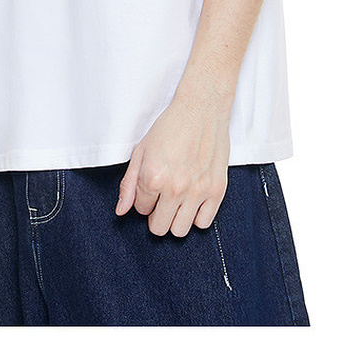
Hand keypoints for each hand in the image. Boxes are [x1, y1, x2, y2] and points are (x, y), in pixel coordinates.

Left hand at [115, 89, 230, 236]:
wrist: (201, 108)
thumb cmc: (170, 126)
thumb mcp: (142, 150)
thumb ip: (129, 183)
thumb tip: (121, 211)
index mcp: (153, 177)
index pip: (141, 210)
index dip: (143, 198)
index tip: (151, 184)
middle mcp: (175, 188)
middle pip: (159, 227)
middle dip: (156, 214)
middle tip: (162, 196)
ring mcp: (198, 191)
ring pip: (179, 231)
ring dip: (175, 218)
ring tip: (177, 200)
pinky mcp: (217, 190)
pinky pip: (203, 223)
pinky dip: (196, 216)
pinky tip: (193, 200)